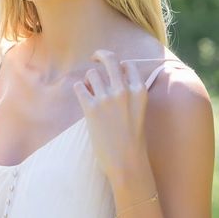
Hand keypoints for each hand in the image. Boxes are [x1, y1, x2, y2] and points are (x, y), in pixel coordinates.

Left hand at [73, 50, 148, 177]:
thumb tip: (113, 76)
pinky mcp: (91, 108)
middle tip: (94, 58)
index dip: (118, 64)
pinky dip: (79, 89)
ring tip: (90, 90)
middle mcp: (124, 90)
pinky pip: (79, 87)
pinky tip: (83, 97)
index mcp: (139, 91)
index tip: (112, 67)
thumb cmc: (133, 138)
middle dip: (100, 55)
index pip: (128, 64)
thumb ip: (130, 93)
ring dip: (89, 79)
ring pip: (92, 73)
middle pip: (109, 59)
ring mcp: (107, 99)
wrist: (126, 162)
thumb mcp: (139, 110)